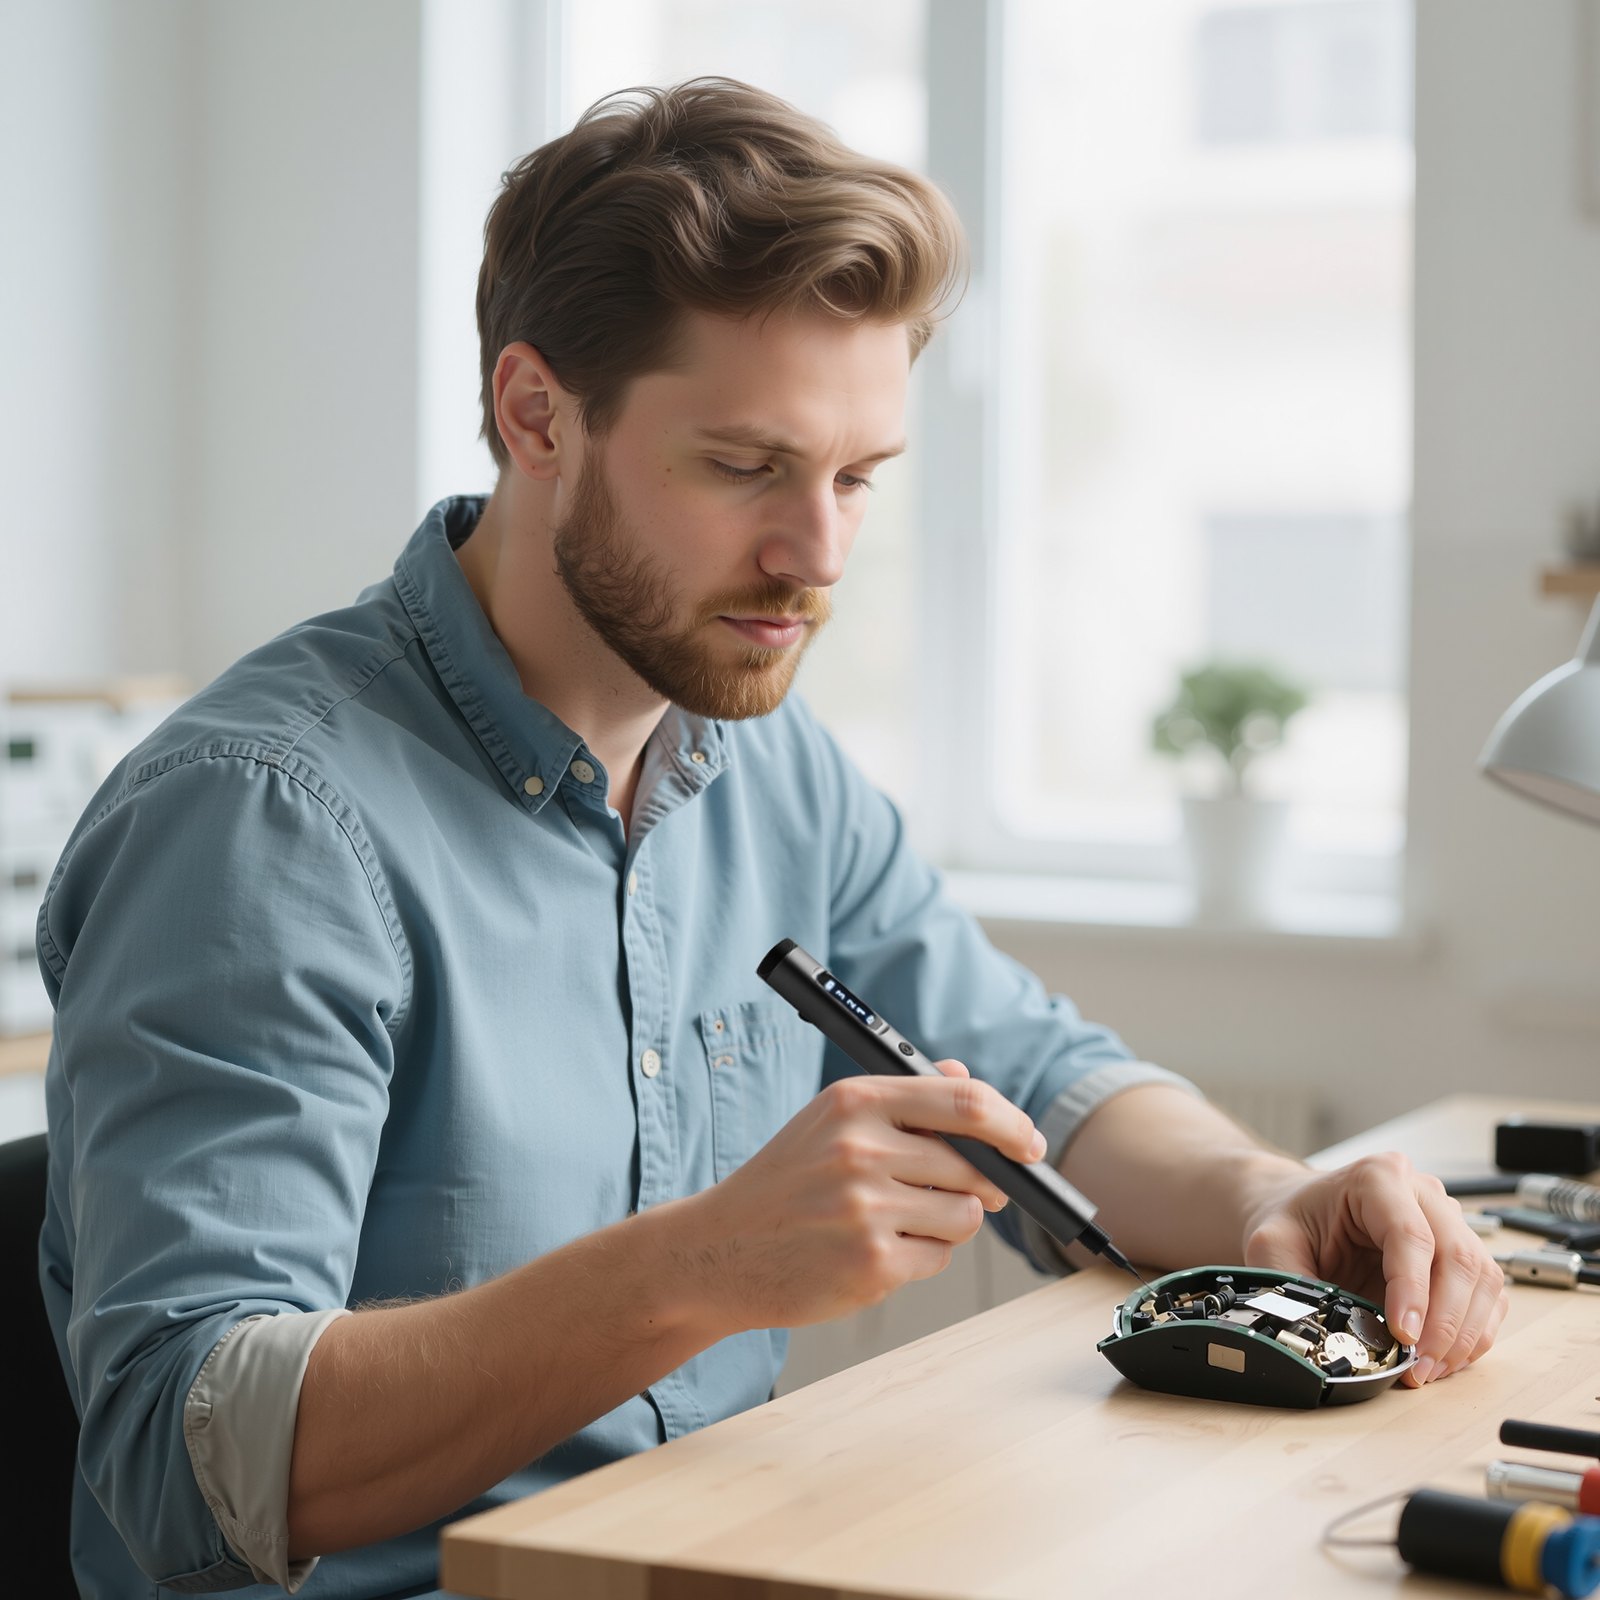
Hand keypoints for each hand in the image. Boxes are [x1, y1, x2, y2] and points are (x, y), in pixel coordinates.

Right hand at [686, 1061, 1044, 1331]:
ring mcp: (866, 1210)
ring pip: (964, 1216)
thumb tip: (964, 1074)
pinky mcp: (871, 1265)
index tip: (1029, 1143)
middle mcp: (861, 1149)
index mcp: (855, 1100)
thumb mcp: (831, 1120)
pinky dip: (919, 1259)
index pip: (963, 1101)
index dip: (1011, 1123)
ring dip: (946, 1224)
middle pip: (975, 1166)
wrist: (717, 1250)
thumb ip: (904, 1099)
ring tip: (893, 1222)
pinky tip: (872, 1251)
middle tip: (949, 1192)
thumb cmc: (783, 1182)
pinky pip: (938, 1259)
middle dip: (978, 1185)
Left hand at [1238, 1151, 1508, 1384]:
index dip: (1413, 1290)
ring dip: (1463, 1334)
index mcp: (1376, 1178)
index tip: (1403, 1337)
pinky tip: (1445, 1358)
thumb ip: (1292, 1283)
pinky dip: (1474, 1333)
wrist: (1304, 1215)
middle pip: (1458, 1256)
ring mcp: (1449, 1220)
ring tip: (1427, 1370)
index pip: (1409, 1234)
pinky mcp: (1462, 1253)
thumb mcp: (1272, 1245)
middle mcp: (1422, 1193)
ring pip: (1482, 1277)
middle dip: (1444, 1322)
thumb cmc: (1293, 1223)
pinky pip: (1489, 1295)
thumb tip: (1324, 1333)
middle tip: (1417, 1366)